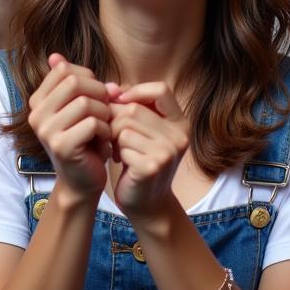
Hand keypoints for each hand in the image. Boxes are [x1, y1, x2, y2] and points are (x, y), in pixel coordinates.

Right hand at [27, 53, 111, 197]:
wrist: (82, 180)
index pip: (64, 69)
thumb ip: (71, 81)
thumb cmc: (85, 139)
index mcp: (38, 101)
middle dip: (98, 92)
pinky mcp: (61, 146)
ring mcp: (46, 131)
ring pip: (84, 102)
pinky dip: (105, 129)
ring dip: (104, 112)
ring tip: (105, 125)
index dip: (88, 77)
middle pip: (74, 82)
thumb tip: (55, 55)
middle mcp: (36, 114)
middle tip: (106, 109)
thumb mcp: (78, 107)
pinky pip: (91, 123)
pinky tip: (104, 139)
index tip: (97, 94)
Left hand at [107, 81, 187, 219]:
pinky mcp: (153, 166)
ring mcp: (168, 152)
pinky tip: (122, 162)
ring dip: (114, 138)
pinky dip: (117, 153)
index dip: (136, 91)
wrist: (146, 203)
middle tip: (113, 136)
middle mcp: (179, 136)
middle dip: (115, 120)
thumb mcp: (140, 130)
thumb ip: (128, 105)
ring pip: (125, 127)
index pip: (161, 90)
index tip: (120, 102)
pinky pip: (123, 146)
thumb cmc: (139, 160)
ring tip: (118, 149)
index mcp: (180, 122)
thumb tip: (109, 86)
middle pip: (134, 109)